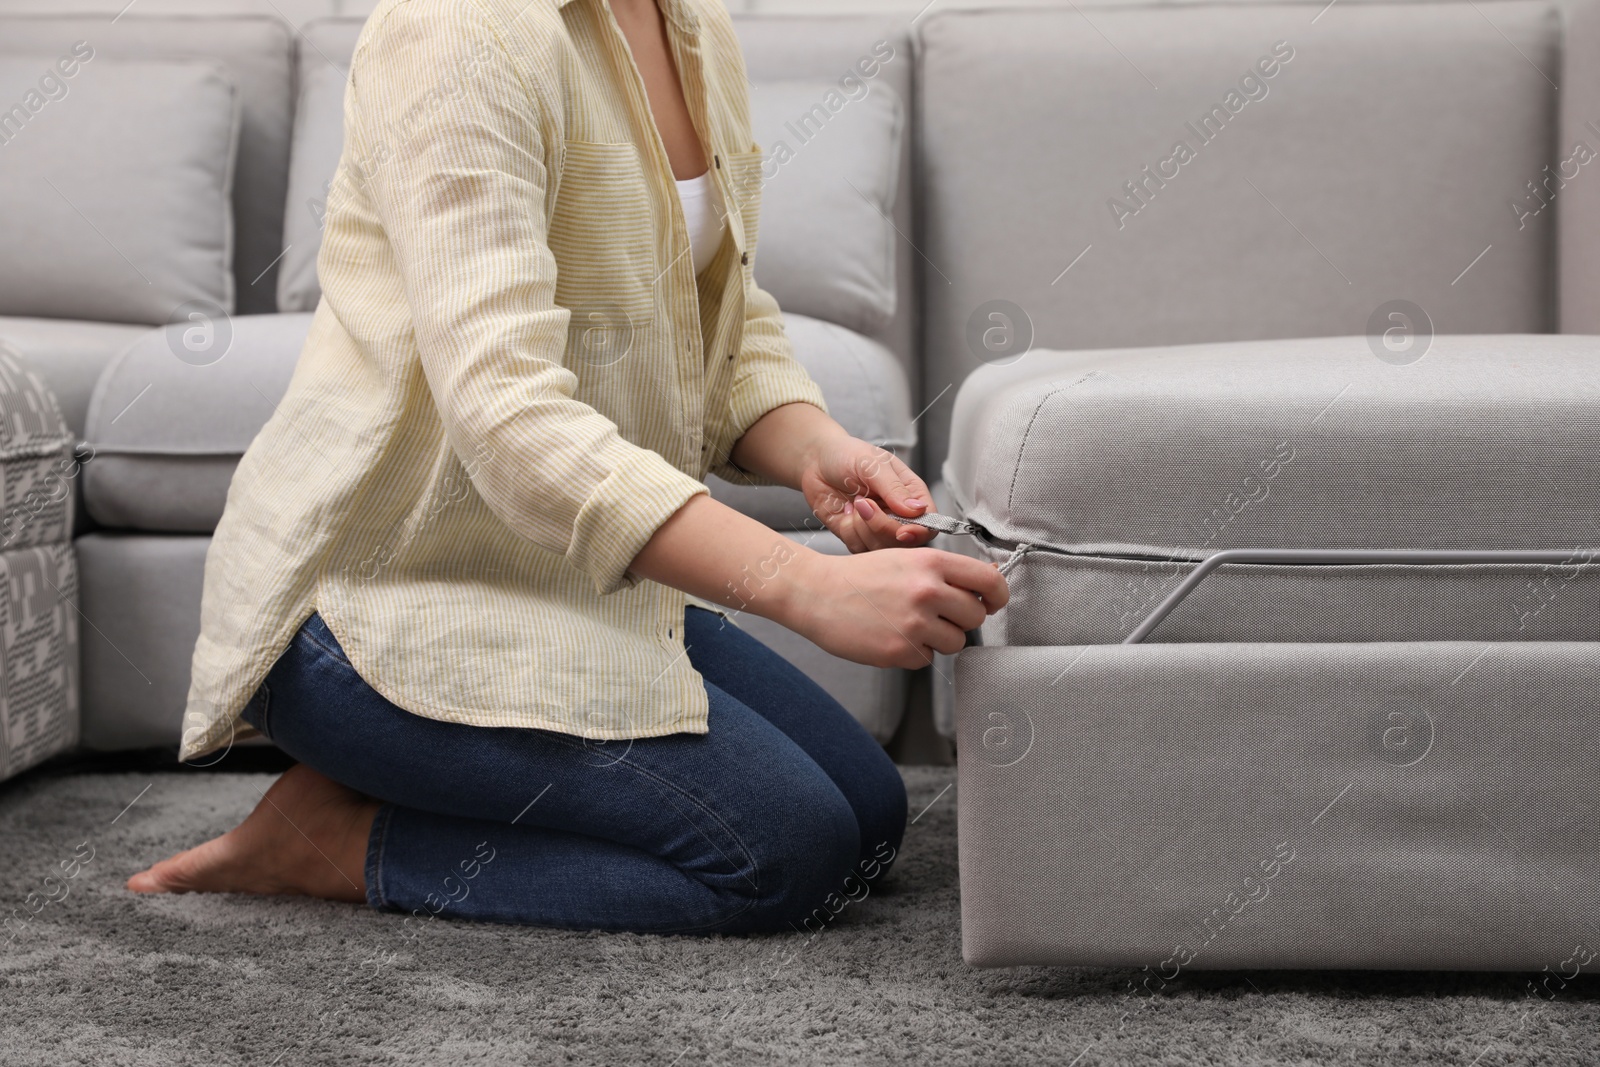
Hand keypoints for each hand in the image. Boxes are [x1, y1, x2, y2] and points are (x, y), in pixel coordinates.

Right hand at [783, 547, 1009, 668]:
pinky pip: (928, 659)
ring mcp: (915, 624)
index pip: (990, 582)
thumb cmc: (862, 576)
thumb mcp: (907, 559)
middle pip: (976, 616)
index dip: (997, 596)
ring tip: (910, 624)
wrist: (818, 593)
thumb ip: (946, 571)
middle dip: (961, 619)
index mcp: (932, 563)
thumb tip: (988, 580)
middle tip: (936, 614)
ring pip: (956, 642)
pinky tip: (892, 635)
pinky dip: (914, 652)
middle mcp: (927, 592)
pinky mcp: (901, 651)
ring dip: (939, 638)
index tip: (992, 602)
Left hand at [799, 435, 938, 552]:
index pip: (928, 522)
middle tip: (863, 502)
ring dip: (863, 527)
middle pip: (905, 541)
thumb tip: (918, 509)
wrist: (816, 461)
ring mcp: (878, 528)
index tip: (903, 531)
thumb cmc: (847, 454)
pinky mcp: (857, 536)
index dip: (919, 532)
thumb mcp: (872, 464)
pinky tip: (845, 511)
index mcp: (911, 494)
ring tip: (855, 502)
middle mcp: (898, 514)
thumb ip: (894, 488)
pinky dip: (850, 532)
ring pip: (881, 548)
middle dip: (882, 526)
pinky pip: (859, 548)